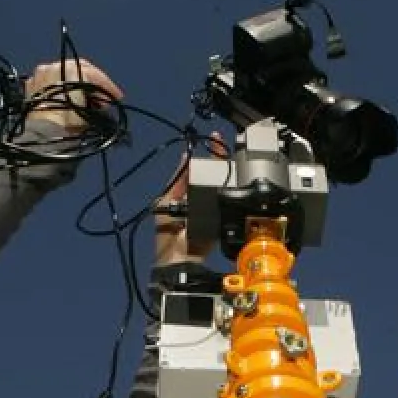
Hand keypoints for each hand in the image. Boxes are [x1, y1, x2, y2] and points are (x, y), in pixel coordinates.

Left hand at [24, 58, 123, 134]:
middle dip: (92, 84)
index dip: (108, 86)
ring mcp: (39, 74)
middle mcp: (53, 66)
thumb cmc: (69, 121)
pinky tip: (65, 100)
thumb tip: (98, 103)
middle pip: (78, 70)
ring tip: (85, 101)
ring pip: (63, 75)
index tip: (117, 97)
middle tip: (103, 99)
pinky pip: (49, 83)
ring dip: (75, 86)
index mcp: (70, 69)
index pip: (94, 74)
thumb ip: (97, 102)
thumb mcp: (90, 112)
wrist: (43, 134)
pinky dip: (59, 90)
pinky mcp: (30, 86)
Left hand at [154, 133, 228, 266]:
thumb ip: (176, 181)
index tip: (214, 138)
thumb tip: (185, 156)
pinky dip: (231, 191)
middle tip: (223, 144)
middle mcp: (202, 199)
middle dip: (218, 160)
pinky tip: (232, 177)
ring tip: (228, 155)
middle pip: (212, 175)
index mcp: (187, 194)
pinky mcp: (224, 219)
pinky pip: (227, 202)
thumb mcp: (165, 202)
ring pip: (221, 186)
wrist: (180, 259)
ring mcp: (214, 209)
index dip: (206, 155)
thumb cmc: (168, 234)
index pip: (198, 170)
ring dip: (225, 173)